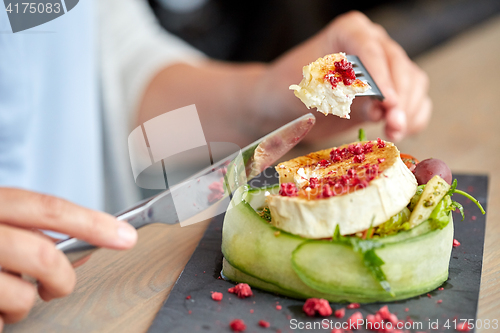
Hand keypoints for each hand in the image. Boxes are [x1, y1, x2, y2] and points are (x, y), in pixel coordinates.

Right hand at [0, 188, 137, 328]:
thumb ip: (35, 232)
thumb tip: (86, 252)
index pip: (48, 208)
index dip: (92, 222)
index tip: (126, 237)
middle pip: (42, 255)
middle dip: (62, 278)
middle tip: (57, 285)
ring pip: (20, 296)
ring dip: (21, 305)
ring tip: (2, 297)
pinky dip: (0, 320)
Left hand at [251, 11, 430, 142]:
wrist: (283, 104)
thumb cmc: (289, 91)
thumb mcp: (310, 92)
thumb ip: (343, 98)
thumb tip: (380, 109)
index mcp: (349, 31)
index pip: (371, 50)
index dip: (382, 78)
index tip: (388, 102)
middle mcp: (373, 43)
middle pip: (398, 66)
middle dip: (400, 98)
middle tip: (393, 124)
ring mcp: (386, 66)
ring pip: (413, 82)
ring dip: (409, 110)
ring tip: (394, 132)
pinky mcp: (391, 91)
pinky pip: (416, 100)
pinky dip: (414, 117)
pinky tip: (402, 132)